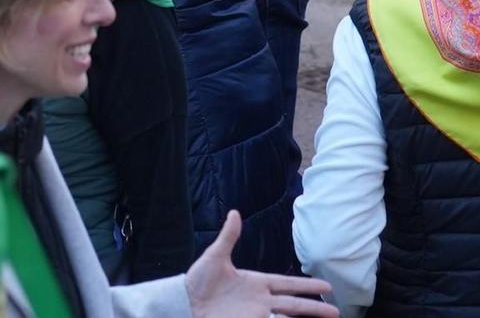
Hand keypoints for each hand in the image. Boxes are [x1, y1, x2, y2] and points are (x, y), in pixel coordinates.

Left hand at [184, 211, 336, 316]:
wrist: (185, 302)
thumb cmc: (199, 280)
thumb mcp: (214, 257)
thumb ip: (228, 237)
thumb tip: (235, 213)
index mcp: (256, 282)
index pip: (288, 284)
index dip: (307, 285)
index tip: (327, 287)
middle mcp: (260, 300)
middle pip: (294, 304)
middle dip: (315, 307)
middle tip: (337, 311)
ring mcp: (256, 314)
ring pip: (288, 317)